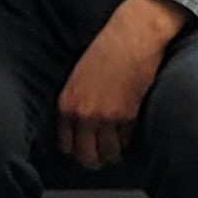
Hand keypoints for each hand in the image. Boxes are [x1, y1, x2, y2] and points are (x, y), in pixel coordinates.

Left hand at [58, 0, 189, 167]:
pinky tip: (130, 132)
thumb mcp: (78, 78)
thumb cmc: (106, 51)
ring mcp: (105, 117)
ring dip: (114, 154)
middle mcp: (83, 114)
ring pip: (108, 154)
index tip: (84, 150)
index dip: (76, 151)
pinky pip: (127, 141)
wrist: (131, 37)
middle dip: (95, 160)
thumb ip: (75, 104)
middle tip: (103, 157)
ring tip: (118, 148)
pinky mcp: (127, 115)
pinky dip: (129, 140)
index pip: (65, 144)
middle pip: (85, 156)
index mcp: (67, 103)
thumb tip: (80, 127)